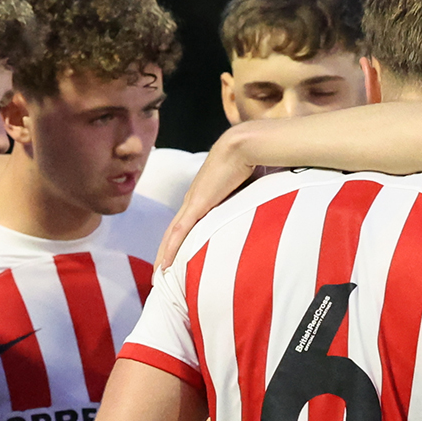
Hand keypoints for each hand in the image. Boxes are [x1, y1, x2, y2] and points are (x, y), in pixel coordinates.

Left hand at [157, 128, 260, 267]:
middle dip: (165, 253)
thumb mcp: (247, 187)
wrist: (244, 144)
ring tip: (158, 276)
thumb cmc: (249, 160)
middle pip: (173, 232)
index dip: (178, 240)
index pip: (186, 223)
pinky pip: (180, 232)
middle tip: (159, 274)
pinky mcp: (198, 204)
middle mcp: (193, 199)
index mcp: (203, 195)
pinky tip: (165, 265)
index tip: (176, 256)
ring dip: (163, 256)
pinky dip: (171, 250)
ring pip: (171, 236)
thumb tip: (263, 206)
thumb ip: (247, 199)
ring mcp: (193, 202)